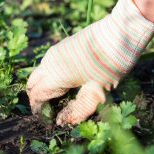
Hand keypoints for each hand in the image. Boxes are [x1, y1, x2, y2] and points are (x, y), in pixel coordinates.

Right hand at [26, 0, 153, 125]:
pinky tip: (68, 82)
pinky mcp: (63, 45)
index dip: (40, 111)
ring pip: (40, 72)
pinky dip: (51, 75)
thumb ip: (78, 109)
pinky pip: (49, 64)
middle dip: (38, 99)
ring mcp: (56, 51)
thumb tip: (62, 122)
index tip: (50, 120)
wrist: (121, 32)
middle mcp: (50, 61)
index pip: (36, 96)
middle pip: (32, 84)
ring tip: (63, 97)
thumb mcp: (97, 92)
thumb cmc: (110, 64)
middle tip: (54, 110)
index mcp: (54, 74)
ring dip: (45, 86)